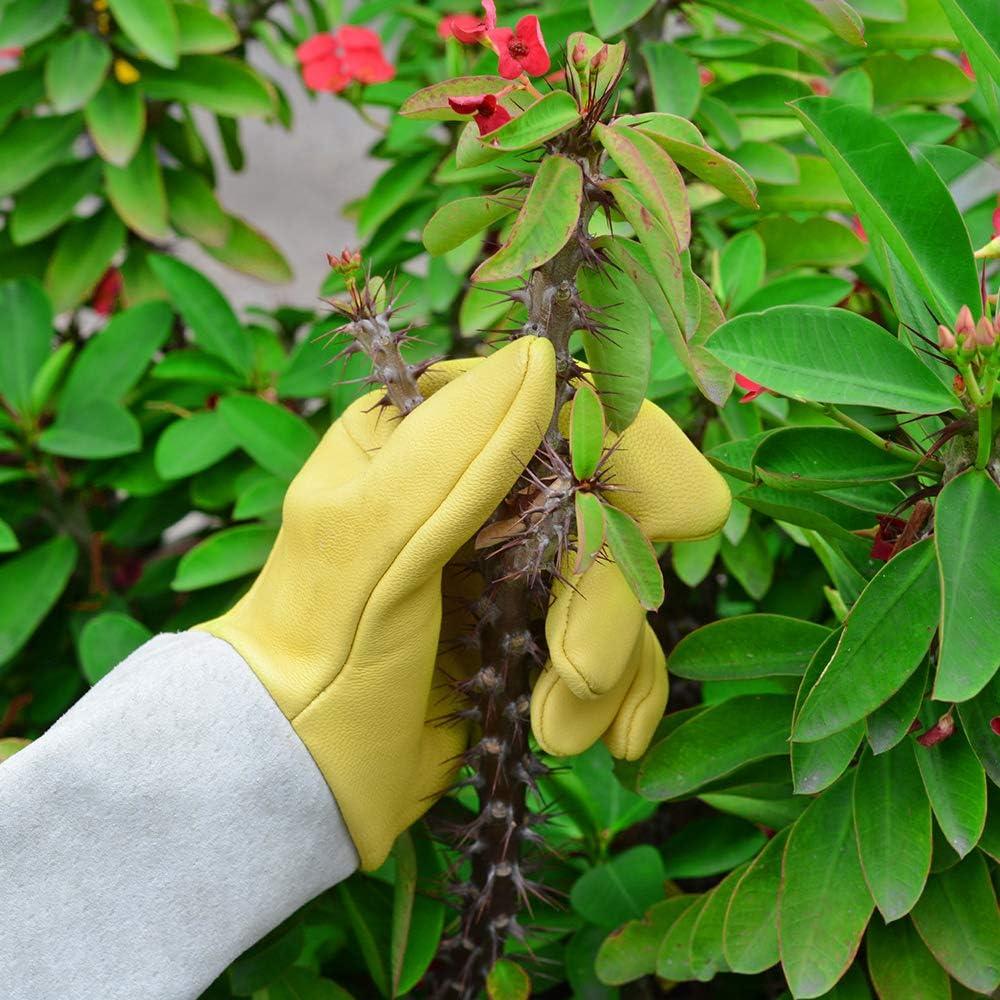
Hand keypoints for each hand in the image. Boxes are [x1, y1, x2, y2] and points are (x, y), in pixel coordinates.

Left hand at [197, 338, 728, 867]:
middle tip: (577, 670)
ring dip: (604, 663)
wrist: (300, 769)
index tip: (660, 521)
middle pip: (609, 505)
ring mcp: (513, 561)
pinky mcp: (532, 629)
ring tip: (557, 726)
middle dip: (602, 597)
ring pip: (621, 583)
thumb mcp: (370, 539)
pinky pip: (617, 643)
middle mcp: (483, 487)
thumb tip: (541, 357)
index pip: (568, 408)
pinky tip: (611, 737)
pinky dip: (623, 692)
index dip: (626, 459)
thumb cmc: (314, 646)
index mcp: (435, 435)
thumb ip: (454, 449)